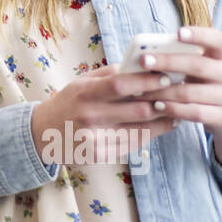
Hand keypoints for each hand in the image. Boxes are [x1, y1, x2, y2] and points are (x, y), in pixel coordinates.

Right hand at [30, 62, 177, 165]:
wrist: (43, 133)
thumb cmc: (68, 102)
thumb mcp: (81, 82)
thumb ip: (109, 74)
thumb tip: (140, 65)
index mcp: (85, 94)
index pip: (121, 85)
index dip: (146, 81)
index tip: (166, 75)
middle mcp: (90, 117)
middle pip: (137, 111)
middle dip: (162, 101)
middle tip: (178, 93)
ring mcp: (95, 139)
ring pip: (140, 131)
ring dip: (163, 120)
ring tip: (177, 110)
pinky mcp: (100, 155)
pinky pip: (133, 144)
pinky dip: (151, 134)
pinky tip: (162, 125)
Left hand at [140, 26, 221, 171]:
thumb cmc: (209, 85)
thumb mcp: (204, 69)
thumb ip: (185, 58)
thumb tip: (149, 52)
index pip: (217, 39)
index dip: (199, 34)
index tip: (178, 33)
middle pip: (197, 65)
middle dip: (167, 62)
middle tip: (144, 60)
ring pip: (190, 92)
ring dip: (162, 91)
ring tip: (141, 90)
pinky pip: (194, 112)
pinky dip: (173, 109)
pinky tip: (157, 105)